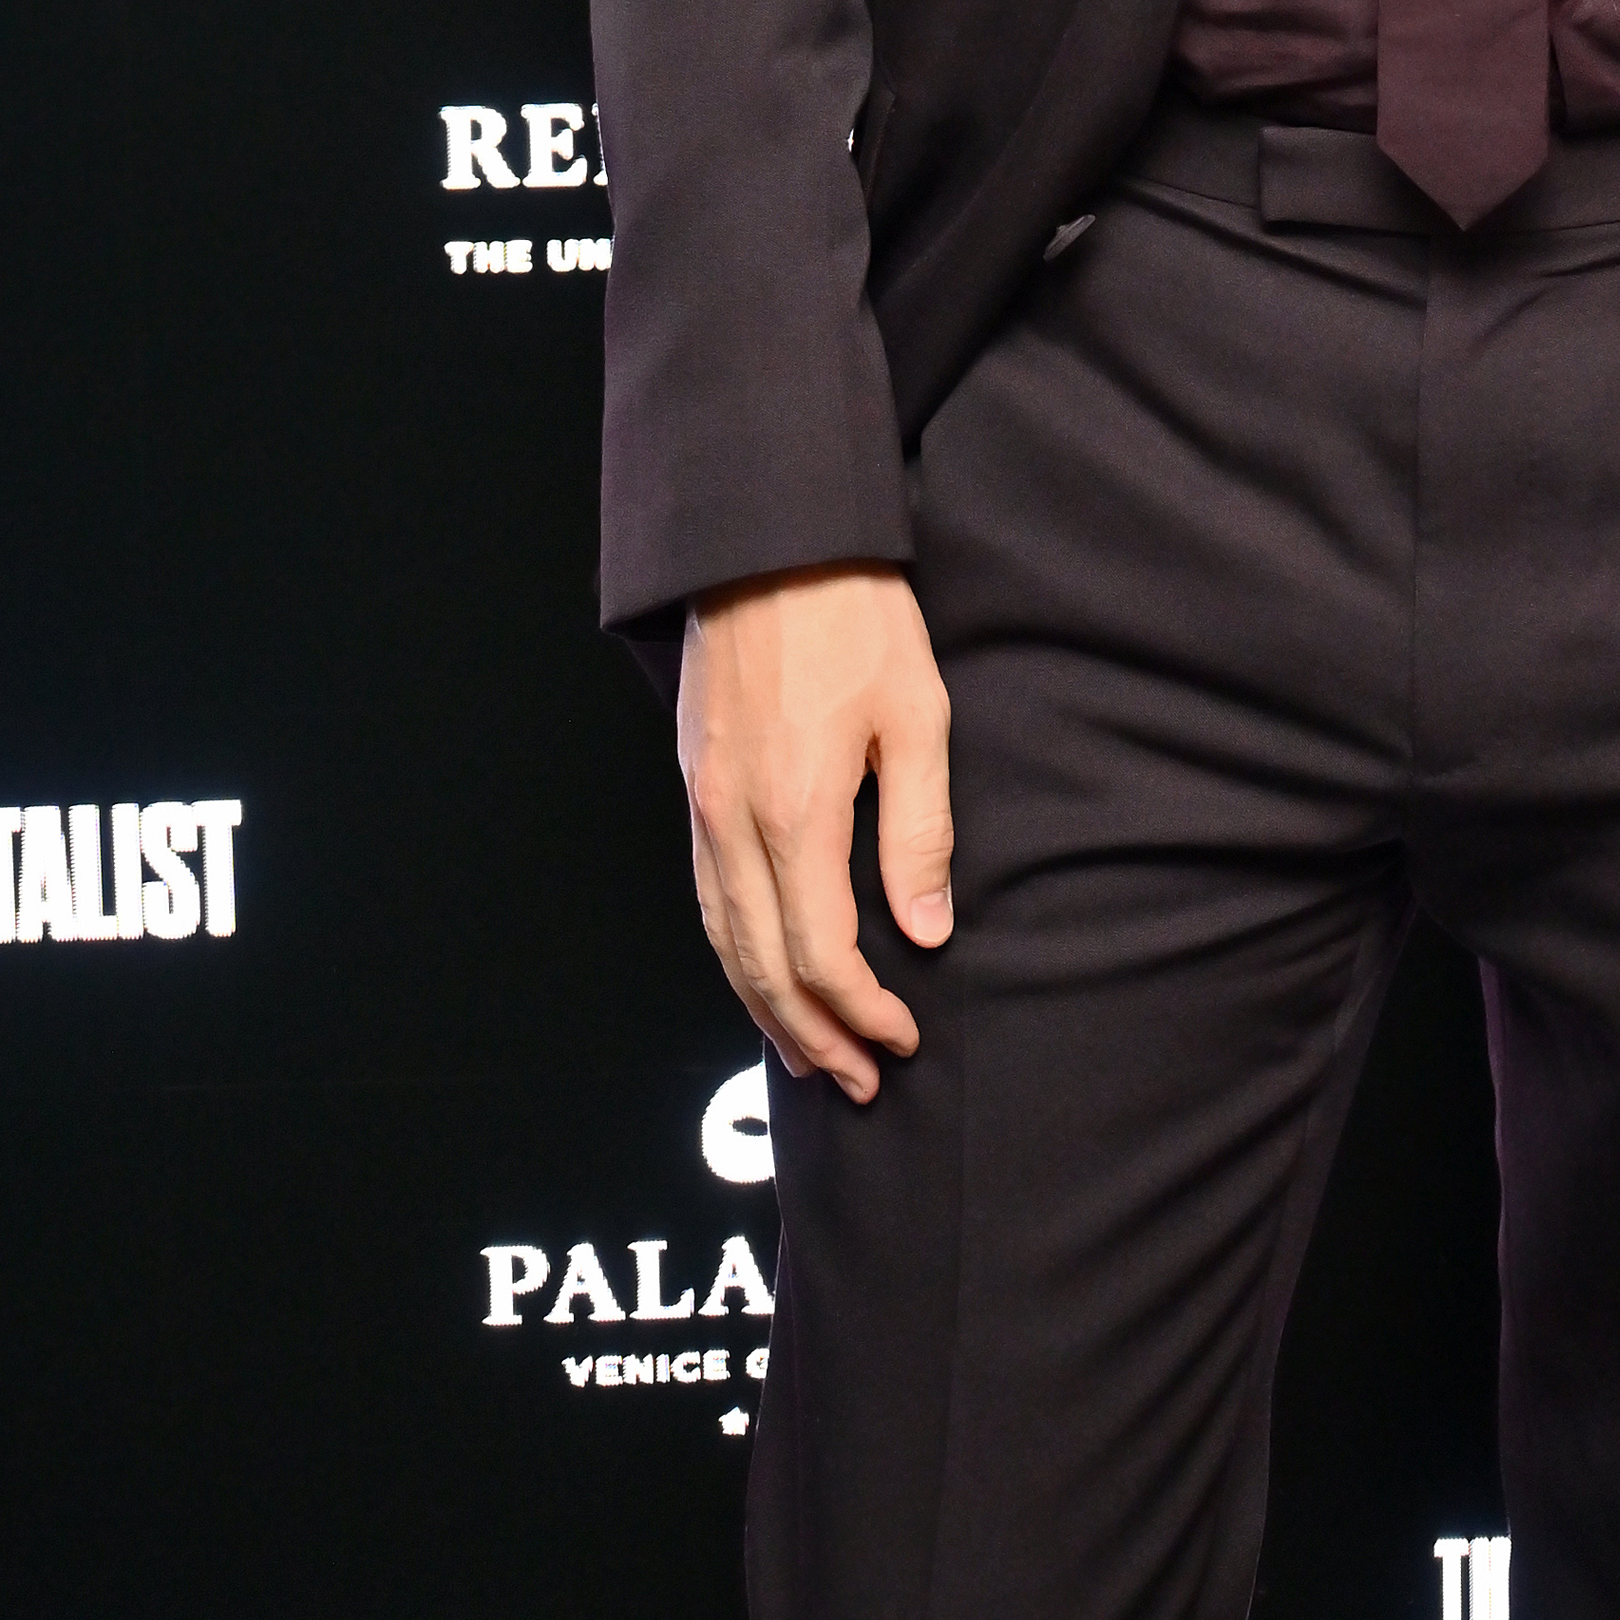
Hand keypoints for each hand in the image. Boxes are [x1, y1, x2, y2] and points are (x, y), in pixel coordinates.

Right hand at [677, 563, 953, 1104]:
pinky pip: (706, 896)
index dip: (862, 1010)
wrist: (769, 540)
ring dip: (765, 1007)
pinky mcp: (694, 784)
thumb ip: (920, 831)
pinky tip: (759, 975)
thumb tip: (926, 929)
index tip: (903, 1036)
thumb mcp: (918, 716)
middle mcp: (732, 821)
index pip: (820, 953)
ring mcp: (703, 804)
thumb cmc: (855, 618)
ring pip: (721, 940)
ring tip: (809, 1055)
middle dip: (813, 1032)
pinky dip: (732, 954)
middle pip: (761, 965)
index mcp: (794, 811)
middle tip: (861, 1079)